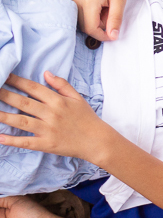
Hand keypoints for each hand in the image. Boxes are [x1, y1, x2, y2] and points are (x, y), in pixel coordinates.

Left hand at [0, 73, 116, 163]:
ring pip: (21, 121)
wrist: (97, 141)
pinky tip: (0, 137)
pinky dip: (12, 141)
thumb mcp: (77, 98)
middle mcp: (51, 114)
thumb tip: (46, 73)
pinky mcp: (46, 144)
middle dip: (4, 95)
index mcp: (58, 101)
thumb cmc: (87, 118)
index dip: (17, 81)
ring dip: (3, 116)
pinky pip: (26, 142)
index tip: (4, 76)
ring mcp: (48, 130)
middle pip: (23, 103)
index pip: (33, 88)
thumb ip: (62, 85)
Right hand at [68, 0, 129, 40]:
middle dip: (99, 26)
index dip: (102, 36)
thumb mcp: (120, 0)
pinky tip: (100, 2)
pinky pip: (78, 9)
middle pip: (84, 25)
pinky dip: (89, 11)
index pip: (90, 29)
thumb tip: (113, 36)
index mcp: (87, 2)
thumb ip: (115, 19)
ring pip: (80, 18)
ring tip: (107, 7)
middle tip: (112, 14)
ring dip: (94, 19)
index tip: (113, 34)